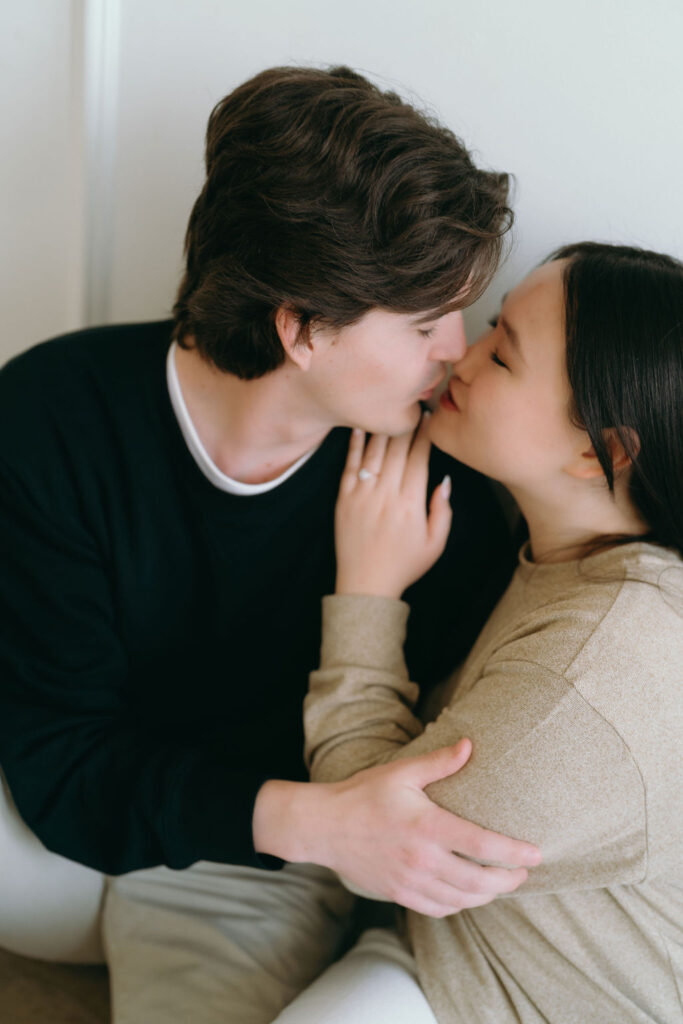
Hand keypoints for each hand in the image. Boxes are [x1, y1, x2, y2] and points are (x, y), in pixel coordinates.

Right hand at [253, 740, 540, 917]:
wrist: (323, 826)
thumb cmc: (362, 794)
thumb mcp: (402, 772)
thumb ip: (439, 762)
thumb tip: (470, 745)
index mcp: (426, 827)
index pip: (481, 845)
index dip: (513, 853)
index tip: (536, 854)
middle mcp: (421, 859)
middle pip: (478, 881)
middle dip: (508, 880)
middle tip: (524, 873)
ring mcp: (409, 881)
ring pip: (461, 900)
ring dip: (487, 895)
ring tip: (502, 884)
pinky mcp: (398, 893)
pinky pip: (438, 909)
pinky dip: (460, 905)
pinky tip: (468, 896)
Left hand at [335, 415, 451, 598]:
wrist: (366, 585)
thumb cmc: (405, 565)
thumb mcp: (436, 543)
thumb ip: (443, 510)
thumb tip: (445, 479)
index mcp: (411, 503)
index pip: (419, 458)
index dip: (425, 435)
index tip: (428, 418)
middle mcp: (386, 495)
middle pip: (397, 449)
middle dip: (406, 425)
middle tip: (411, 405)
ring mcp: (362, 495)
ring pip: (374, 452)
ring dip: (383, 429)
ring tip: (388, 411)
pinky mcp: (344, 499)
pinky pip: (349, 466)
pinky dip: (354, 445)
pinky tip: (359, 427)